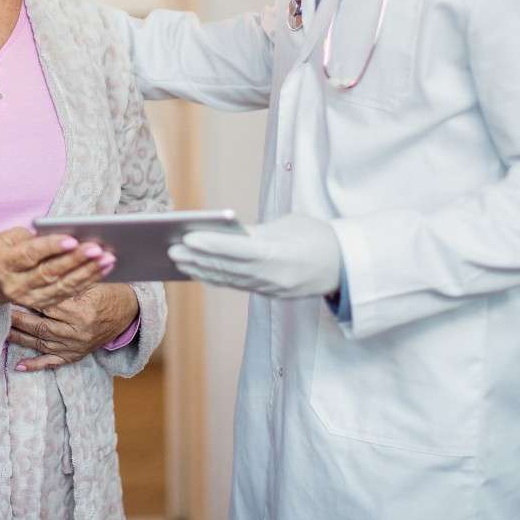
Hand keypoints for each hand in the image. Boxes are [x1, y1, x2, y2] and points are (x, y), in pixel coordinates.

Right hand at [0, 228, 113, 309]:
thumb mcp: (8, 238)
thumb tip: (66, 235)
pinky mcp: (41, 305)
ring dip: (88, 272)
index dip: (52, 247)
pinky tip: (103, 269)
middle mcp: (15, 285)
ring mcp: (29, 298)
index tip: (73, 239)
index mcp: (3, 263)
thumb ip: (33, 237)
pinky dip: (87, 280)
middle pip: (50, 273)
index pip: (31, 255)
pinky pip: (68, 293)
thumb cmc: (3, 250)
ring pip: (63, 286)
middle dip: (76, 260)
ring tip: (108, 258)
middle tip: (98, 248)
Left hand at [8, 284, 139, 371]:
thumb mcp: (90, 281)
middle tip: (0, 309)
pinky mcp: (74, 356)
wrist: (127, 313)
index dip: (30, 298)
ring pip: (41, 342)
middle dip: (18, 318)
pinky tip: (18, 365)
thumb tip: (40, 270)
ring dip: (20, 337)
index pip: (49, 305)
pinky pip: (52, 363)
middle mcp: (77, 333)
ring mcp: (75, 347)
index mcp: (82, 312)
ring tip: (2, 329)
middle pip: (41, 325)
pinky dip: (35, 365)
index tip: (13, 291)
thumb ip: (67, 280)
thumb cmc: (106, 292)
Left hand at [168, 213, 340, 297]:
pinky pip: (238, 285)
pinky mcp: (270, 294)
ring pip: (229, 279)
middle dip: (198, 259)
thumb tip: (224, 235)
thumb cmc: (318, 236)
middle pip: (229, 268)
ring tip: (177, 259)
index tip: (188, 237)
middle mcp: (274, 277)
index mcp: (282, 255)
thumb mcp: (290, 225)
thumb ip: (258, 232)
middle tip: (171, 249)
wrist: (347, 266)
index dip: (213, 245)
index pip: (240, 251)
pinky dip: (216, 277)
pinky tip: (198, 271)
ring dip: (201, 270)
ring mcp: (272, 289)